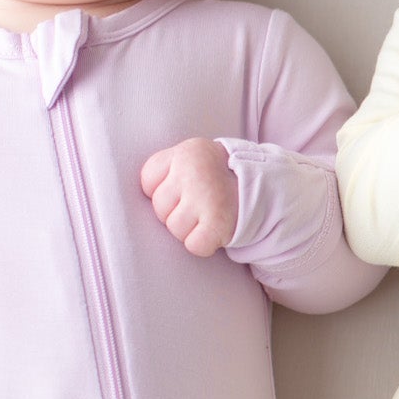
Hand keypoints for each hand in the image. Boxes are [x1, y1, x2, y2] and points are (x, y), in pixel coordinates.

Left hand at [140, 136, 238, 256]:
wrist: (267, 190)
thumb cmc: (220, 179)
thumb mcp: (195, 160)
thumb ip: (167, 169)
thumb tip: (131, 195)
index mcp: (186, 153)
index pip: (148, 181)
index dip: (163, 192)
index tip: (184, 190)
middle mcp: (193, 172)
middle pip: (160, 208)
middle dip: (177, 213)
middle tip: (201, 206)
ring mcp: (206, 197)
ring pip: (175, 229)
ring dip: (191, 230)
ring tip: (209, 217)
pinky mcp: (218, 223)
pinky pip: (194, 245)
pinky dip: (205, 245)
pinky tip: (217, 231)